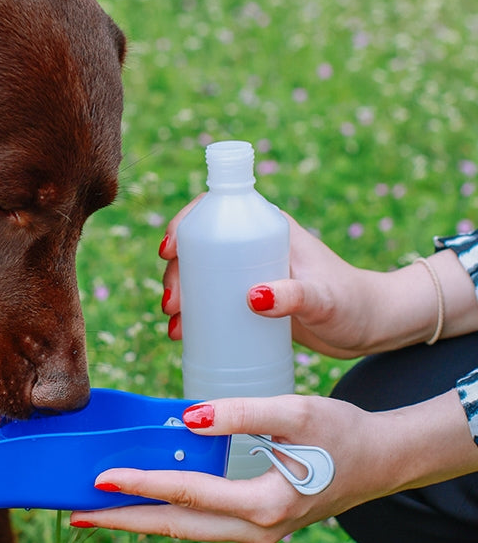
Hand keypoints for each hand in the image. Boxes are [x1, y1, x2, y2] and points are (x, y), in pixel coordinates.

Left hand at [71, 390, 475, 542]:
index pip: (187, 494)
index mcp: (264, 506)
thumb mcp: (297, 412)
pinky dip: (166, 513)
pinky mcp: (255, 527)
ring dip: (139, 520)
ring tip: (95, 511)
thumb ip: (242, 414)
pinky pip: (200, 523)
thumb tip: (188, 419)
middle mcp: (256, 532)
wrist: (383, 462)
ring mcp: (256, 536)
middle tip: (75, 513)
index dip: (141, 485)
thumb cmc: (342, 433)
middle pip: (175, 528)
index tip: (99, 478)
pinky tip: (140, 500)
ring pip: (185, 531)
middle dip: (123, 521)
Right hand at [158, 205, 437, 357]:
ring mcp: (250, 273)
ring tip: (175, 326)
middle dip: (177, 272)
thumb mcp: (323, 300)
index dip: (185, 222)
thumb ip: (293, 296)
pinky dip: (193, 314)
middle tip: (173, 305)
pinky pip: (211, 299)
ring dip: (180, 295)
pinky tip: (183, 333)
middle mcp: (255, 246)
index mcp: (270, 228)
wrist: (371, 328)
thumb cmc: (353, 305)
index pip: (217, 208)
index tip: (170, 251)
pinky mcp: (250, 300)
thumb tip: (252, 297)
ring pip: (201, 274)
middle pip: (200, 246)